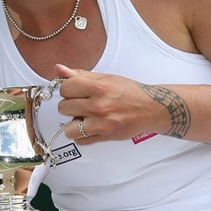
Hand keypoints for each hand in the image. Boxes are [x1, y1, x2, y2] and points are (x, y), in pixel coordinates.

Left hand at [54, 63, 169, 143]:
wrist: (151, 108)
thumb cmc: (130, 92)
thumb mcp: (106, 77)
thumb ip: (81, 75)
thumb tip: (59, 69)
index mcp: (98, 87)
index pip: (65, 88)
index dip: (67, 88)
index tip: (74, 90)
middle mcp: (99, 106)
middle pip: (64, 107)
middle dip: (70, 105)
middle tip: (82, 103)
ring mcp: (101, 123)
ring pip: (69, 128)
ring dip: (74, 123)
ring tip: (84, 116)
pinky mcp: (104, 137)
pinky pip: (80, 140)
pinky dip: (82, 135)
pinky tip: (90, 126)